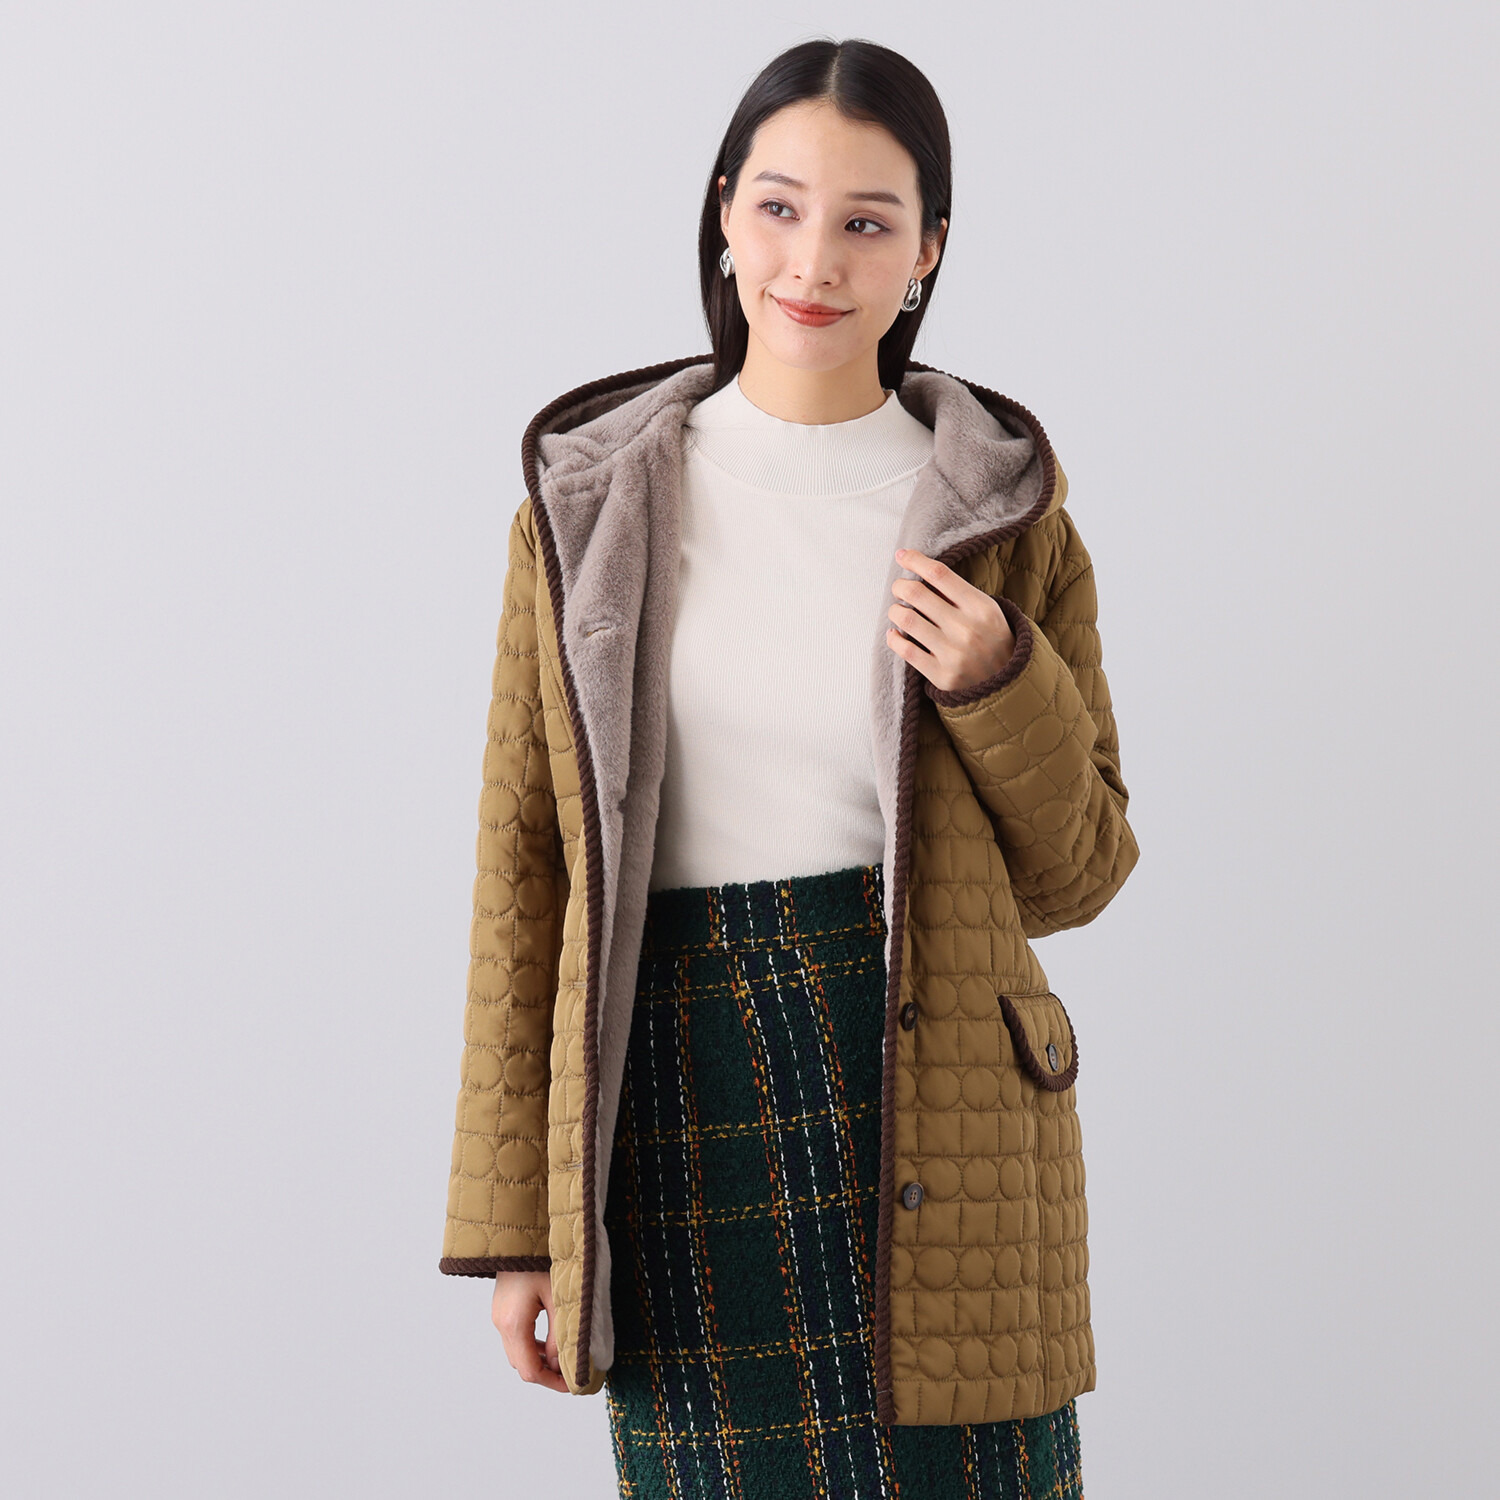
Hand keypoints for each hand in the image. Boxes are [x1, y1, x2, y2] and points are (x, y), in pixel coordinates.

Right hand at [492, 1269, 567, 1391]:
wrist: (518, 1235)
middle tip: (572, 1374)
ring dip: (539, 1361)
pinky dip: (531, 1347)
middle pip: (522, 1365)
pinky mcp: (501, 1310)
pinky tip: (549, 1343)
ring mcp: (498, 1317)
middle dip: (546, 1374)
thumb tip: (561, 1364)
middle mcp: (501, 1324)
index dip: (552, 1383)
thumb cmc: (540, 1260)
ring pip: (517, 1353)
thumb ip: (559, 1335)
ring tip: (564, 1360)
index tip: (573, 1385)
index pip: (530, 1371)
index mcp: (514, 1324)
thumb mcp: (558, 1298)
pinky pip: (515, 1339)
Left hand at [886, 548, 1015, 692]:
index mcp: (981, 607)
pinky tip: (896, 634)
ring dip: (895, 610)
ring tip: (898, 610)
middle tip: (899, 587)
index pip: (939, 574)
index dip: (915, 560)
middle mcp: (967, 629)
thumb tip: (919, 570)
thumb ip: (958, 593)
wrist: (1007, 684)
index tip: (902, 555)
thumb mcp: (986, 611)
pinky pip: (905, 650)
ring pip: (906, 620)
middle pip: (917, 593)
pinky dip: (894, 638)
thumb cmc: (991, 639)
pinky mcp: (941, 676)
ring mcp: (953, 654)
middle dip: (900, 585)